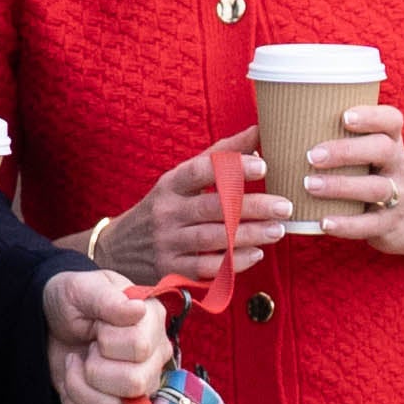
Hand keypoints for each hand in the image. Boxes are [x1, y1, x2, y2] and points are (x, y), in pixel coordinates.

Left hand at [45, 269, 171, 403]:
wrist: (48, 322)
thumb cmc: (72, 302)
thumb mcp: (83, 288)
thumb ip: (107, 298)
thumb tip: (136, 310)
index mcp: (152, 323)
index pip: (140, 348)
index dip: (108, 340)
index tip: (98, 326)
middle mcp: (154, 360)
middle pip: (134, 384)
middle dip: (96, 367)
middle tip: (89, 348)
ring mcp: (138, 390)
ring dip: (80, 388)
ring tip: (76, 365)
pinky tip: (72, 384)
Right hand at [92, 132, 271, 282]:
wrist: (118, 250)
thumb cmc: (164, 208)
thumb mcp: (181, 179)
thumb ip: (219, 156)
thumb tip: (260, 131)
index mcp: (170, 185)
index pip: (199, 171)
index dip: (232, 167)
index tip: (263, 164)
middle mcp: (167, 213)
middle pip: (213, 208)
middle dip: (252, 207)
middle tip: (284, 206)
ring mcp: (168, 244)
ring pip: (213, 239)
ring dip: (249, 235)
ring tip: (279, 229)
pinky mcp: (171, 272)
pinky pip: (207, 269)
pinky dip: (234, 263)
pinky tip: (256, 254)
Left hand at [284, 100, 403, 250]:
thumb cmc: (374, 176)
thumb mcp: (368, 156)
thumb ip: (336, 140)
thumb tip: (269, 127)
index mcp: (391, 142)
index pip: (392, 120)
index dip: (371, 116)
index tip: (344, 116)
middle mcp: (399, 165)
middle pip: (383, 149)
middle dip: (347, 150)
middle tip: (312, 155)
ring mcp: (399, 196)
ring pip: (376, 188)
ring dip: (341, 186)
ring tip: (308, 184)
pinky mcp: (391, 224)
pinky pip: (370, 225)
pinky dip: (346, 224)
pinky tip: (322, 223)